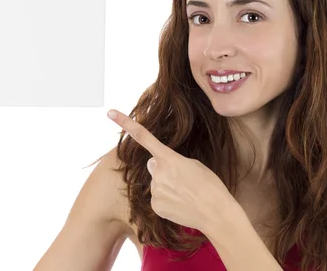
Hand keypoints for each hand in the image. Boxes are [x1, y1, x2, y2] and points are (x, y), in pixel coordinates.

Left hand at [106, 109, 236, 232]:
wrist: (216, 213)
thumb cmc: (210, 186)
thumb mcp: (194, 165)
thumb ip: (171, 161)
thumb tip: (154, 165)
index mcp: (169, 157)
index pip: (143, 136)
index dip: (125, 123)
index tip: (110, 112)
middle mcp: (158, 172)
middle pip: (154, 165)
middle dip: (164, 170)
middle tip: (184, 180)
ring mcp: (155, 190)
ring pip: (156, 183)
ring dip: (167, 186)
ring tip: (186, 194)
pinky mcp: (156, 206)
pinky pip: (158, 198)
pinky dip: (167, 201)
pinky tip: (181, 204)